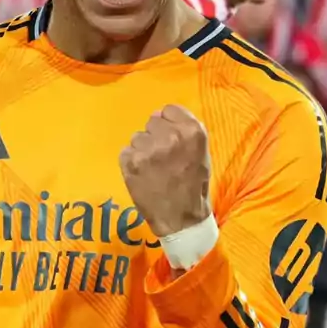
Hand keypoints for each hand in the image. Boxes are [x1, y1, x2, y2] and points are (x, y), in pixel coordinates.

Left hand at [119, 105, 211, 237]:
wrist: (180, 217)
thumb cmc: (193, 185)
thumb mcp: (200, 153)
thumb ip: (183, 131)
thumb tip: (159, 115)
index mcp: (192, 132)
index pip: (169, 110)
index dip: (168, 124)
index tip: (170, 138)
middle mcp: (170, 136)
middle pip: (152, 121)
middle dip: (155, 136)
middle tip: (162, 157)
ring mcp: (148, 149)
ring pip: (137, 137)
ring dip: (142, 150)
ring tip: (153, 169)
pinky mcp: (130, 161)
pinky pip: (126, 151)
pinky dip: (131, 162)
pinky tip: (143, 175)